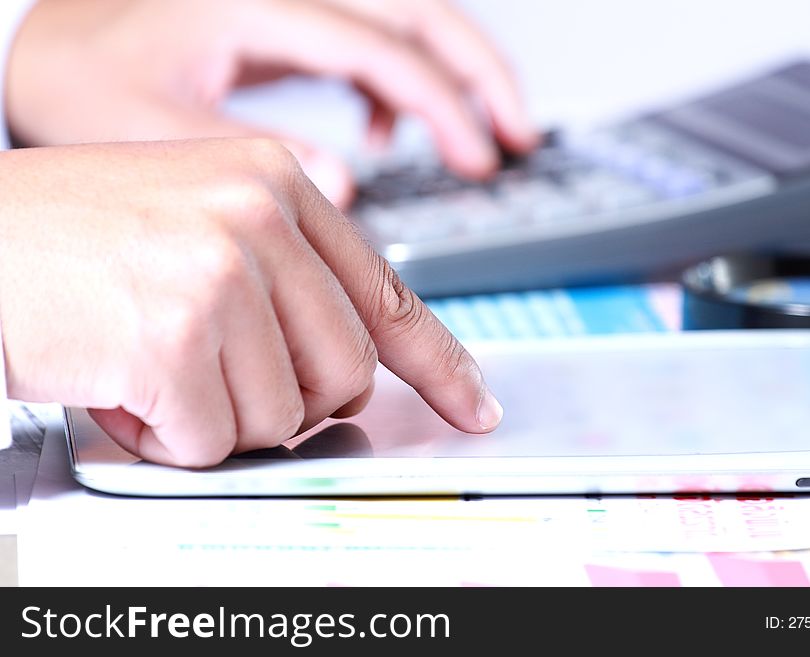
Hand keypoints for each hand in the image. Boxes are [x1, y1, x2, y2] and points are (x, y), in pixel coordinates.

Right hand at [0, 138, 502, 466]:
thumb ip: (289, 278)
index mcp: (277, 183)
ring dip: (217, 415)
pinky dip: (168, 436)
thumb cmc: (77, 239)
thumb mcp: (202, 220)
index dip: (440, 364)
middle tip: (218, 373)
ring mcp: (218, 274)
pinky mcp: (172, 339)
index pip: (388, 294)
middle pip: (345, 374)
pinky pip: (212, 441)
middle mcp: (256, 217)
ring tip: (155, 365)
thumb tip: (351, 364)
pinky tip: (124, 388)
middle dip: (288, 400)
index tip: (473, 406)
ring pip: (281, 416)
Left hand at [6, 0, 537, 206]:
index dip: (445, 103)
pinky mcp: (284, 28)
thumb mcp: (151, 124)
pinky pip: (365, 46)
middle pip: (416, 10)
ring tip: (482, 134)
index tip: (483, 155)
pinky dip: (395, 88)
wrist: (45, 43)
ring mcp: (289, 6)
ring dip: (452, 75)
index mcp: (256, 8)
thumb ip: (249, 155)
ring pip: (401, 21)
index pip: (382, 46)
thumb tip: (347, 180)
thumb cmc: (80, 76)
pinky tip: (388, 133)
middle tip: (519, 132)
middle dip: (479, 71)